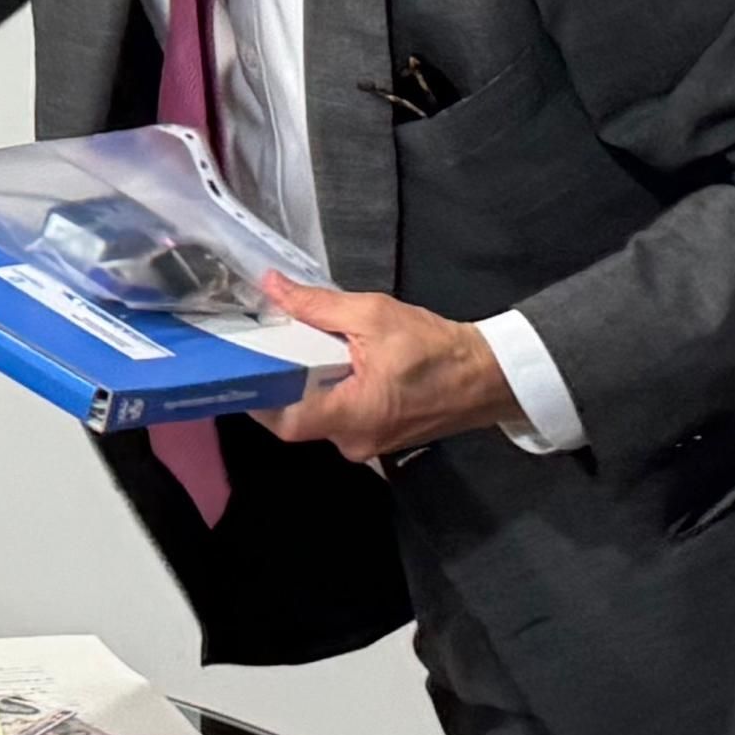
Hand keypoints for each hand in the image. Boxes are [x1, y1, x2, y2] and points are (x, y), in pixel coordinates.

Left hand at [252, 276, 521, 462]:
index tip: (245, 367)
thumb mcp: (374, 315)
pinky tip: (333, 363)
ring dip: (310, 384)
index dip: (258, 397)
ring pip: (320, 416)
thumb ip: (317, 306)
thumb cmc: (436, 348)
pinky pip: (341, 417)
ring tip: (303, 347)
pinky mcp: (378, 439)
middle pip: (299, 417)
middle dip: (286, 381)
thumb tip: (272, 288)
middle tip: (273, 344)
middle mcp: (355, 441)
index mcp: (354, 415)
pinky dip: (332, 391)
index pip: (286, 422)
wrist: (489, 375)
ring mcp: (367, 446)